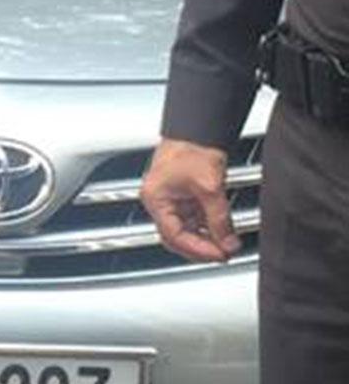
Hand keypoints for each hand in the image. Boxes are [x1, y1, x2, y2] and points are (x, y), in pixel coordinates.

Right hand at [140, 137, 238, 262]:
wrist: (198, 128)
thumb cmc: (193, 148)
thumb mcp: (210, 187)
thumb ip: (220, 219)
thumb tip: (227, 242)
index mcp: (156, 199)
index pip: (174, 236)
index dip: (198, 249)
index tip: (219, 254)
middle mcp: (159, 202)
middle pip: (176, 237)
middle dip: (200, 248)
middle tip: (222, 254)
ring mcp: (171, 200)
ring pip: (186, 230)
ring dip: (205, 239)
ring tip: (225, 245)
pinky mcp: (183, 196)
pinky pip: (193, 220)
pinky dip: (207, 228)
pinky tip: (222, 233)